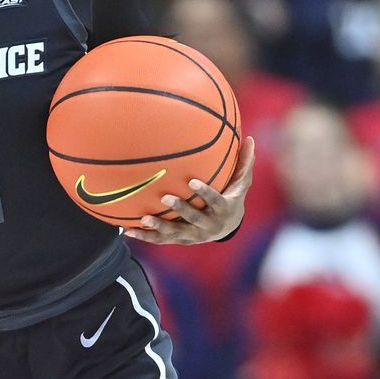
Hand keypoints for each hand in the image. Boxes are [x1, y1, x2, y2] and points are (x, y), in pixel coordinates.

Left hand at [125, 137, 254, 244]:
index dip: (205, 192)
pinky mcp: (181, 240)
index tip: (192, 181)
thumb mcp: (242, 183)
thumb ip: (244, 163)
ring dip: (159, 227)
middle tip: (165, 198)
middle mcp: (209, 226)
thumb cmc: (232, 197)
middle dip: (180, 209)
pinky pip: (162, 240)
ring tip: (144, 218)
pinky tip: (128, 231)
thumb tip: (252, 138)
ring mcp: (194, 235)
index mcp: (224, 210)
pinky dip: (145, 236)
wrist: (227, 227)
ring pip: (176, 233)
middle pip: (194, 218)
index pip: (215, 200)